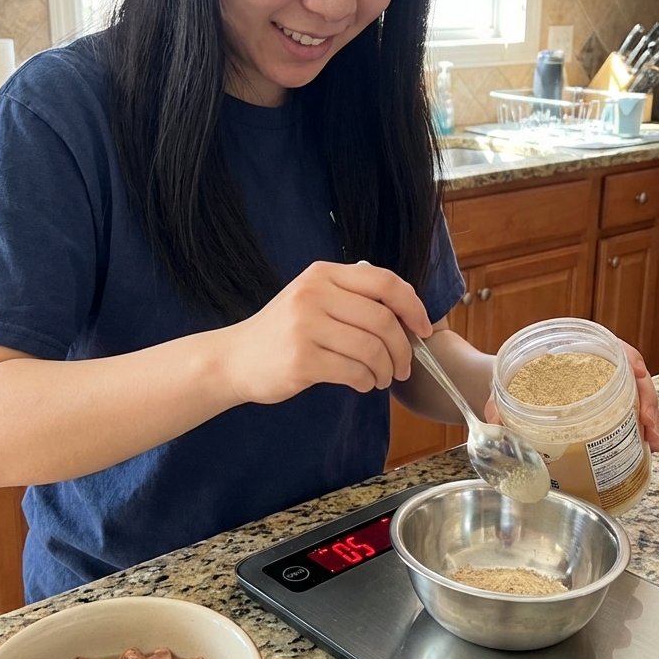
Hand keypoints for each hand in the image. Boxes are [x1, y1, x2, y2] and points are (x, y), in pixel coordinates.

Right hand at [222, 261, 431, 404]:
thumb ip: (351, 296)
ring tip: (381, 378)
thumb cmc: (282, 331)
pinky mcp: (302, 360)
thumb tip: (406, 312)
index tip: (423, 329)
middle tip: (404, 366)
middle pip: (383, 320)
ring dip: (386, 370)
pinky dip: (366, 382)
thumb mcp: (312, 298)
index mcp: (322, 275)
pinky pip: (354, 372)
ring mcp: (305, 327)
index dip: (413, 306)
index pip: (384, 283)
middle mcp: (314, 295)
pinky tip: (362, 384)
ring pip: (372, 349)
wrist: (235, 358)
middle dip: (403, 349)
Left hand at [483, 342, 658, 452]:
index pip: (612, 347)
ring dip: (648, 418)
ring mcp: (602, 385)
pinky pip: (629, 411)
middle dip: (647, 401)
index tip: (638, 376)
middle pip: (632, 375)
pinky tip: (643, 445)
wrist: (508, 387)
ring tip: (650, 443)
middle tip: (648, 429)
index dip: (629, 360)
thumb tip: (494, 422)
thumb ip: (497, 403)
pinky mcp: (604, 405)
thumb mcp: (504, 387)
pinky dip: (638, 428)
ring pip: (636, 395)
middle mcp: (594, 365)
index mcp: (573, 350)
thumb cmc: (511, 379)